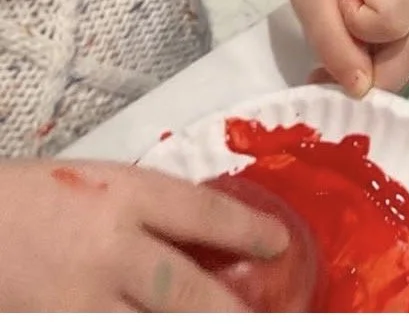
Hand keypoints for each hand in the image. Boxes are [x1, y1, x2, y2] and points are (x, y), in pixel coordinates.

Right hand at [0, 159, 286, 310]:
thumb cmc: (38, 200)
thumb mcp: (101, 185)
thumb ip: (151, 212)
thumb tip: (214, 239)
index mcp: (125, 197)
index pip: (203, 214)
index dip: (248, 232)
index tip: (280, 244)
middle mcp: (110, 252)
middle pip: (187, 294)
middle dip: (231, 315)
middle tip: (265, 320)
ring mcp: (81, 303)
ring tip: (227, 325)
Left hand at [282, 0, 408, 98]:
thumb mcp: (311, 4)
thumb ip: (336, 48)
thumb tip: (362, 91)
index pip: (394, 25)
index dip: (362, 33)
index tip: (338, 13)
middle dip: (371, 71)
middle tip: (328, 68)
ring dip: (373, 70)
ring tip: (336, 61)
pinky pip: (404, 50)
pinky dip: (378, 62)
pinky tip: (352, 54)